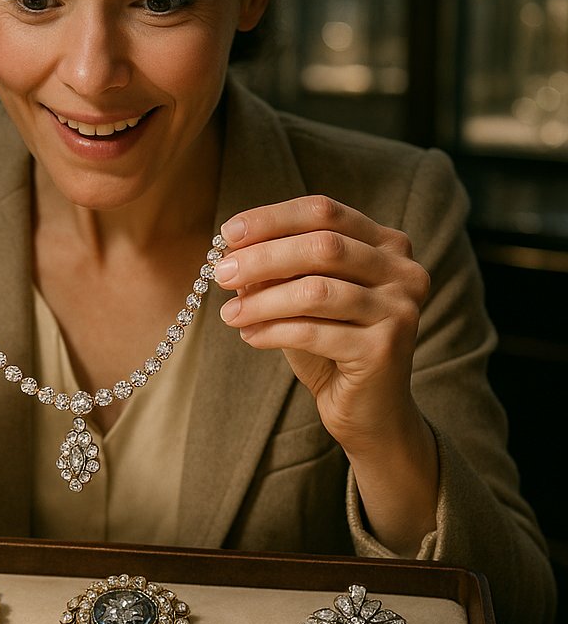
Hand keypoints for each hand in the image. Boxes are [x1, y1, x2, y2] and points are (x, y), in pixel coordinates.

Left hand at [214, 195, 430, 457]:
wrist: (368, 411)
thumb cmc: (331, 348)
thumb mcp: (302, 301)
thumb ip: (279, 274)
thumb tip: (233, 253)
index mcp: (386, 245)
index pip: (325, 212)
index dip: (272, 218)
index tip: (227, 233)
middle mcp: (403, 271)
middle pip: (322, 247)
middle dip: (263, 258)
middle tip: (221, 273)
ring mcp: (400, 308)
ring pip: (316, 291)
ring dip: (263, 301)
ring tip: (230, 314)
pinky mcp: (386, 348)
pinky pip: (315, 332)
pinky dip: (274, 331)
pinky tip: (250, 337)